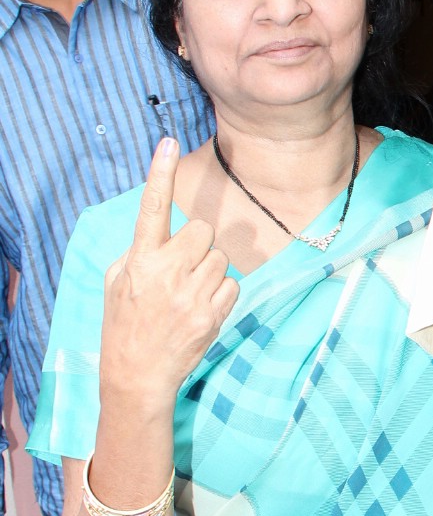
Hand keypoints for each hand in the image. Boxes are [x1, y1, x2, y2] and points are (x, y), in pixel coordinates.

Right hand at [100, 139, 239, 408]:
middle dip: (197, 244)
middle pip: (202, 230)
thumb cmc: (125, 322)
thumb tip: (162, 233)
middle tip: (182, 268)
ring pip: (219, 257)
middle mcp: (166, 271)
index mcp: (140, 259)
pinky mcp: (212, 313)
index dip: (160, 174)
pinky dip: (222, 293)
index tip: (168, 143)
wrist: (137, 373)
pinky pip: (232, 284)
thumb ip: (139, 252)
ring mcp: (191, 292)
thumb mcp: (117, 282)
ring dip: (209, 270)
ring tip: (188, 293)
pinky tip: (201, 308)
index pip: (151, 207)